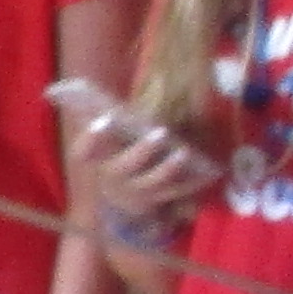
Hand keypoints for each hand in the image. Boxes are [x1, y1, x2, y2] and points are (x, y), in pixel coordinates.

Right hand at [63, 95, 213, 238]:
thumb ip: (106, 122)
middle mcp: (113, 177)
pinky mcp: (157, 199)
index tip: (104, 119)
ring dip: (168, 169)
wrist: (121, 197)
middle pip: (123, 167)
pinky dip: (192, 183)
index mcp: (97, 159)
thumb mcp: (108, 142)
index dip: (92, 138)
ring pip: (151, 183)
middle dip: (142, 151)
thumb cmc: (116, 155)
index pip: (83, 152)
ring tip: (184, 153)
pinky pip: (176, 192)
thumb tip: (100, 94)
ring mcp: (136, 191)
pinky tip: (209, 172)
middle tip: (161, 133)